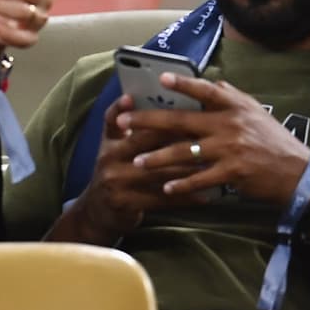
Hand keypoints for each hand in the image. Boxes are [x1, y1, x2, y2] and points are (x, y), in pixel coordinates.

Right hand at [60, 95, 205, 244]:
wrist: (98, 212)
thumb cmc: (117, 172)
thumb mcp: (114, 147)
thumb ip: (126, 127)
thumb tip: (145, 100)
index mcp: (109, 141)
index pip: (115, 119)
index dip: (125, 107)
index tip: (138, 97)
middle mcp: (109, 158)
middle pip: (143, 141)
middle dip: (175, 135)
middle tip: (203, 131)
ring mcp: (115, 181)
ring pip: (157, 171)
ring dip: (186, 168)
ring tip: (211, 164)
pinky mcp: (125, 202)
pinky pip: (160, 199)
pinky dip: (184, 197)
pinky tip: (204, 196)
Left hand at [122, 73, 309, 205]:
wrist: (298, 174)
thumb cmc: (273, 141)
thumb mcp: (256, 112)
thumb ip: (232, 96)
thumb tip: (213, 81)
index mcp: (235, 107)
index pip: (206, 90)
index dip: (183, 84)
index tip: (161, 79)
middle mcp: (230, 124)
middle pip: (181, 121)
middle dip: (148, 121)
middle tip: (124, 122)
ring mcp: (230, 149)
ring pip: (185, 152)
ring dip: (158, 157)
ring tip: (137, 160)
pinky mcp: (233, 173)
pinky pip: (200, 179)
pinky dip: (182, 184)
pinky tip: (165, 187)